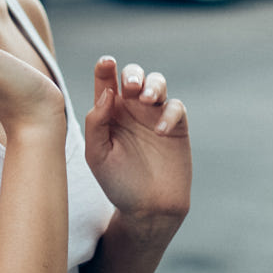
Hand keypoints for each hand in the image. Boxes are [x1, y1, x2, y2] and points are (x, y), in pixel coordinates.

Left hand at [83, 57, 191, 230]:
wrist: (148, 209)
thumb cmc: (118, 182)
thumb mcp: (97, 155)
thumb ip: (96, 123)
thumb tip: (107, 93)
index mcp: (109, 112)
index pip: (105, 81)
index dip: (105, 68)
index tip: (106, 63)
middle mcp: (131, 109)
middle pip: (133, 75)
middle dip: (132, 73)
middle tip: (130, 86)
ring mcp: (154, 116)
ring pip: (157, 83)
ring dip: (152, 84)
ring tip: (146, 99)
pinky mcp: (176, 126)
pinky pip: (175, 107)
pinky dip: (169, 113)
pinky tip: (160, 130)